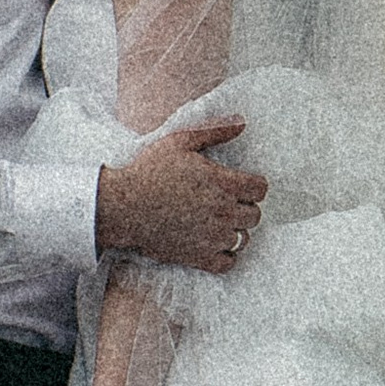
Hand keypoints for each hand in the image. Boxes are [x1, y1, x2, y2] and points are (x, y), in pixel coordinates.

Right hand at [97, 118, 266, 272]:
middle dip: (245, 208)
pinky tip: (214, 244)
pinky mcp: (198, 256)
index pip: (260, 189)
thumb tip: (242, 122)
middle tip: (227, 203)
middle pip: (255, 216)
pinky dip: (226, 255)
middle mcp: (222, 211)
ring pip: (244, 239)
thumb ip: (214, 131)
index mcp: (222, 183)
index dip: (253, 186)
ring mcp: (212, 237)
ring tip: (220, 223)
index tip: (241, 186)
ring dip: (236, 230)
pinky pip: (228, 262)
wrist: (124, 206)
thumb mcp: (180, 141)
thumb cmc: (149, 170)